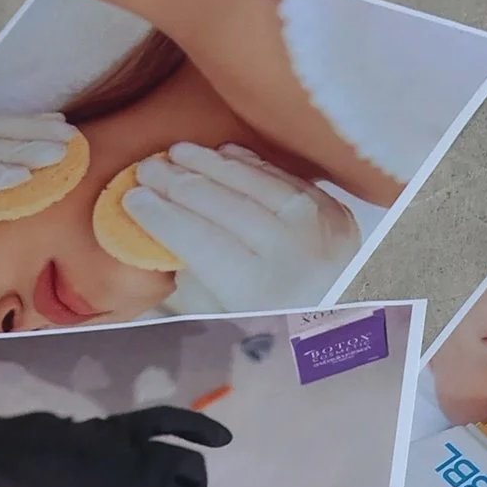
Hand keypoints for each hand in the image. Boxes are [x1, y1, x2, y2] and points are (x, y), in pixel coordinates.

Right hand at [119, 141, 361, 312]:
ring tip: (176, 153)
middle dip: (176, 182)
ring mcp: (317, 224)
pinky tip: (222, 154)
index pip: (197, 237)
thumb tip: (167, 242)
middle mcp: (291, 249)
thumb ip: (198, 286)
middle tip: (146, 169)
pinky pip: (283, 176)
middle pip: (220, 202)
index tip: (132, 198)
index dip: (160, 214)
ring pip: (251, 179)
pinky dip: (250, 163)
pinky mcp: (334, 211)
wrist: (354, 331)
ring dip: (208, 163)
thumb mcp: (232, 324)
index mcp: (260, 287)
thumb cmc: (282, 332)